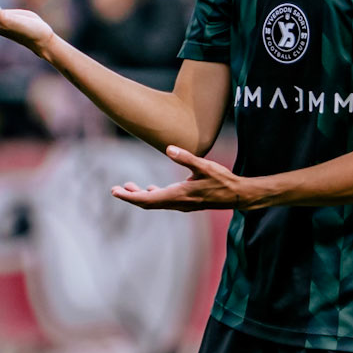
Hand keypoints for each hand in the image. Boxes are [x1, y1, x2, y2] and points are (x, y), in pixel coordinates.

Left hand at [112, 144, 253, 212]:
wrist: (237, 195)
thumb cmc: (222, 180)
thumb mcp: (205, 166)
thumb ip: (186, 157)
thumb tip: (169, 148)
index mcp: (178, 195)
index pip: (147, 199)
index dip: (130, 196)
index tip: (115, 191)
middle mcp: (177, 202)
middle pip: (148, 203)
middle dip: (131, 196)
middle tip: (115, 190)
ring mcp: (182, 204)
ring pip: (156, 202)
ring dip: (141, 195)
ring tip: (128, 187)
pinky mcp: (186, 202)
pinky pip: (164, 200)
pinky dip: (153, 195)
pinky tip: (149, 188)